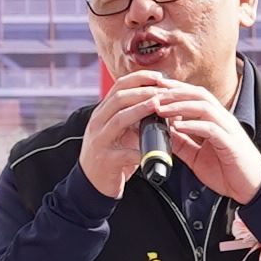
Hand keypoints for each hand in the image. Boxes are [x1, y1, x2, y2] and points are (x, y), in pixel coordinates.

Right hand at [76, 69, 174, 200]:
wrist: (93, 184)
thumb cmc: (113, 155)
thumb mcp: (123, 133)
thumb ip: (139, 119)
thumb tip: (167, 107)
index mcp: (103, 113)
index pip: (119, 86)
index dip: (139, 78)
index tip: (160, 77)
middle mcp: (98, 123)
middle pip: (119, 98)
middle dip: (143, 91)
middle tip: (163, 89)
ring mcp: (99, 141)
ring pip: (119, 119)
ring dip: (140, 110)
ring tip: (158, 105)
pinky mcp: (105, 160)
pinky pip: (123, 153)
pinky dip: (139, 150)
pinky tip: (152, 150)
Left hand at [150, 87, 260, 204]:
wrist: (251, 188)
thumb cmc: (227, 171)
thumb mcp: (196, 156)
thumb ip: (182, 143)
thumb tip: (163, 131)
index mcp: (215, 120)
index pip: (195, 95)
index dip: (175, 88)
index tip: (155, 86)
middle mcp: (223, 119)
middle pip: (199, 94)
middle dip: (175, 91)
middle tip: (154, 93)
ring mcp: (228, 130)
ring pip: (204, 107)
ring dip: (180, 106)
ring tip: (161, 108)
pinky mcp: (230, 144)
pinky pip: (211, 129)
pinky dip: (193, 125)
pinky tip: (178, 126)